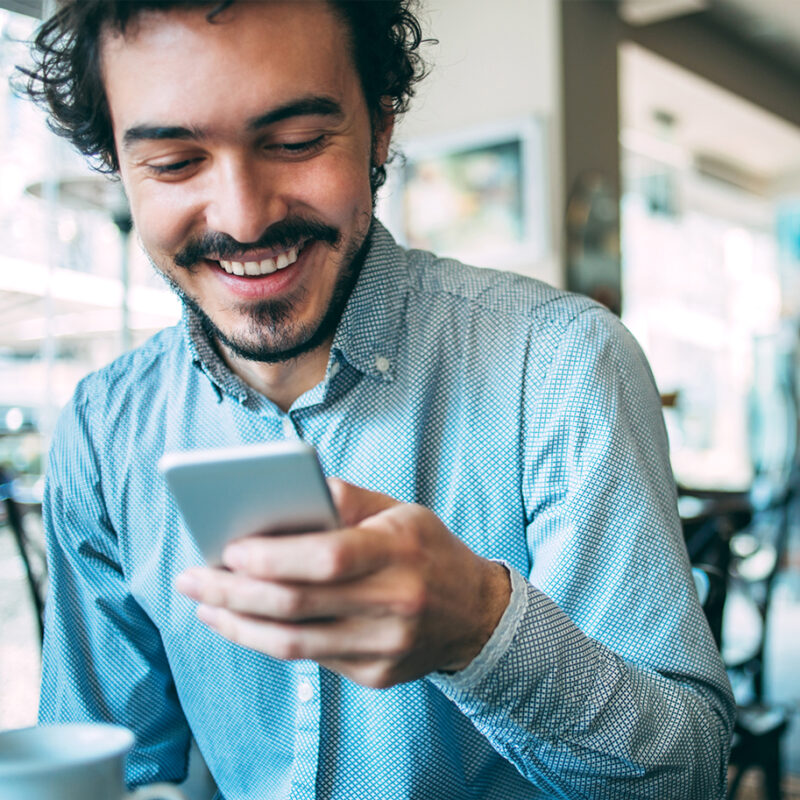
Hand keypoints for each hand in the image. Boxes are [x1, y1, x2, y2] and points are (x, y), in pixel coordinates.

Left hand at [175, 479, 510, 687]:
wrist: (475, 614)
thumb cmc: (427, 550)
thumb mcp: (398, 510)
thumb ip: (344, 499)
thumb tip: (283, 494)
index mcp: (400, 552)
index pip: (330, 557)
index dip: (275, 556)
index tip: (229, 549)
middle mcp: (396, 605)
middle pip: (298, 604)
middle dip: (233, 592)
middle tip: (191, 577)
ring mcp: (385, 648)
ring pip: (294, 643)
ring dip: (238, 624)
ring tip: (204, 604)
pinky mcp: (375, 675)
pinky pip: (309, 659)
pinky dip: (267, 640)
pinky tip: (241, 622)